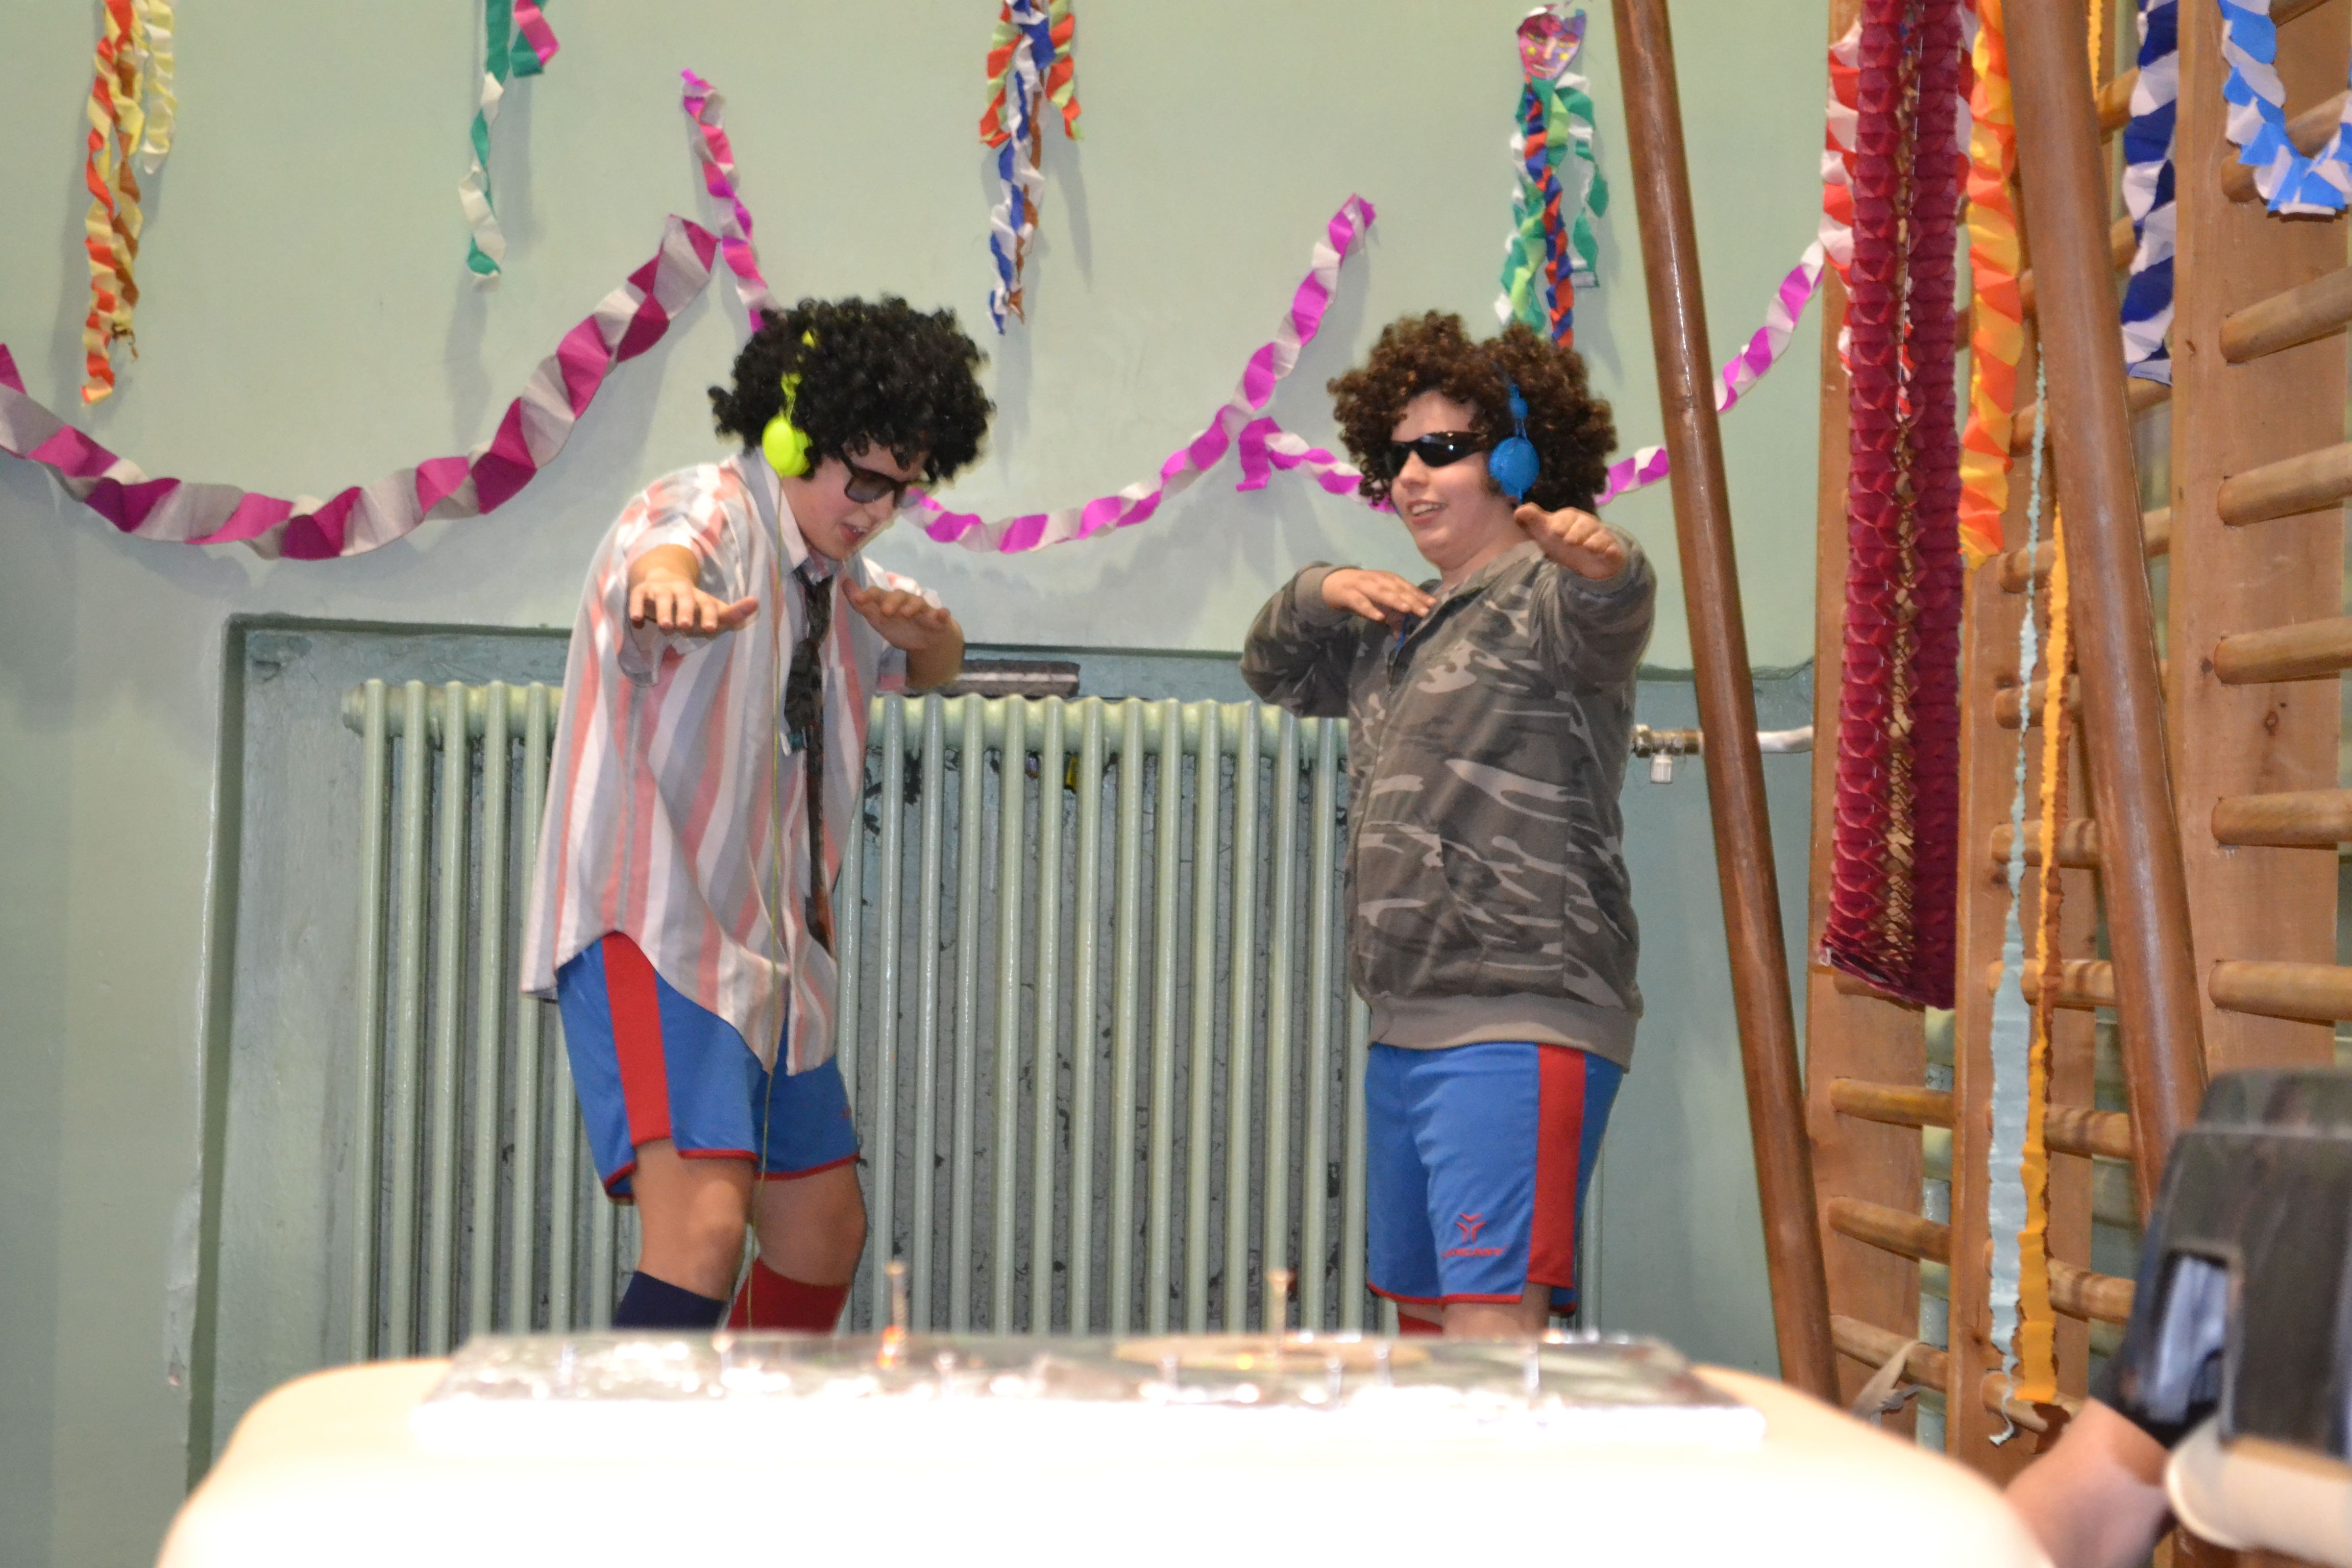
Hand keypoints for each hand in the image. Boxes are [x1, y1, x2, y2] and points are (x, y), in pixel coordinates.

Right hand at [628, 569, 757, 636]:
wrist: (661, 580)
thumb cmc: (691, 604)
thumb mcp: (711, 609)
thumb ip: (732, 612)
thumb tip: (756, 603)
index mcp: (699, 597)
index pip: (708, 604)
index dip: (709, 615)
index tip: (711, 629)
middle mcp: (681, 591)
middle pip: (685, 598)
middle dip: (685, 612)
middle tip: (685, 627)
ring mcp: (660, 591)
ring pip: (662, 599)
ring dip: (664, 612)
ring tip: (666, 628)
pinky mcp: (642, 592)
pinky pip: (637, 598)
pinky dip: (636, 608)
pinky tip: (636, 621)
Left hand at [843, 580, 957, 654]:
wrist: (926, 640)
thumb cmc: (899, 626)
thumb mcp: (877, 619)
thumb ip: (862, 605)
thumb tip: (844, 582)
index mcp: (890, 601)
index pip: (878, 593)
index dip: (869, 595)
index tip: (858, 599)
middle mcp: (906, 601)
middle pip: (900, 596)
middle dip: (892, 602)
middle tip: (885, 611)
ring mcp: (923, 609)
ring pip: (919, 603)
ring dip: (913, 606)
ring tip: (907, 613)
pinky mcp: (938, 619)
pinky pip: (941, 615)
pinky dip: (942, 614)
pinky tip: (942, 614)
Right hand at [1320, 567, 1433, 628]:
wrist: (1333, 583)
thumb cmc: (1362, 593)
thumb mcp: (1379, 603)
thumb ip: (1392, 616)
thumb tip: (1402, 634)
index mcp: (1388, 579)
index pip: (1407, 587)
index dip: (1420, 595)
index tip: (1433, 605)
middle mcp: (1378, 579)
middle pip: (1398, 589)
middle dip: (1412, 599)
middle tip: (1425, 611)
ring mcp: (1363, 585)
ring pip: (1381, 592)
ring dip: (1394, 600)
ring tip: (1407, 609)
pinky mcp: (1349, 594)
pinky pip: (1361, 602)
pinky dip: (1370, 609)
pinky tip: (1379, 618)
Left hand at [1515, 503, 1625, 580]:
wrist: (1589, 558)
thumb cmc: (1565, 540)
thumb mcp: (1547, 532)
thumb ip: (1534, 521)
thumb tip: (1519, 510)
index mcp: (1572, 518)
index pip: (1567, 517)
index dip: (1561, 523)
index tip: (1554, 531)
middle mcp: (1588, 525)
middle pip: (1585, 525)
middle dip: (1576, 532)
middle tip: (1568, 541)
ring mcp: (1601, 537)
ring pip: (1599, 536)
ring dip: (1593, 541)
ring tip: (1587, 547)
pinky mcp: (1611, 550)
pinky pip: (1613, 549)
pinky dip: (1612, 551)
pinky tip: (1609, 553)